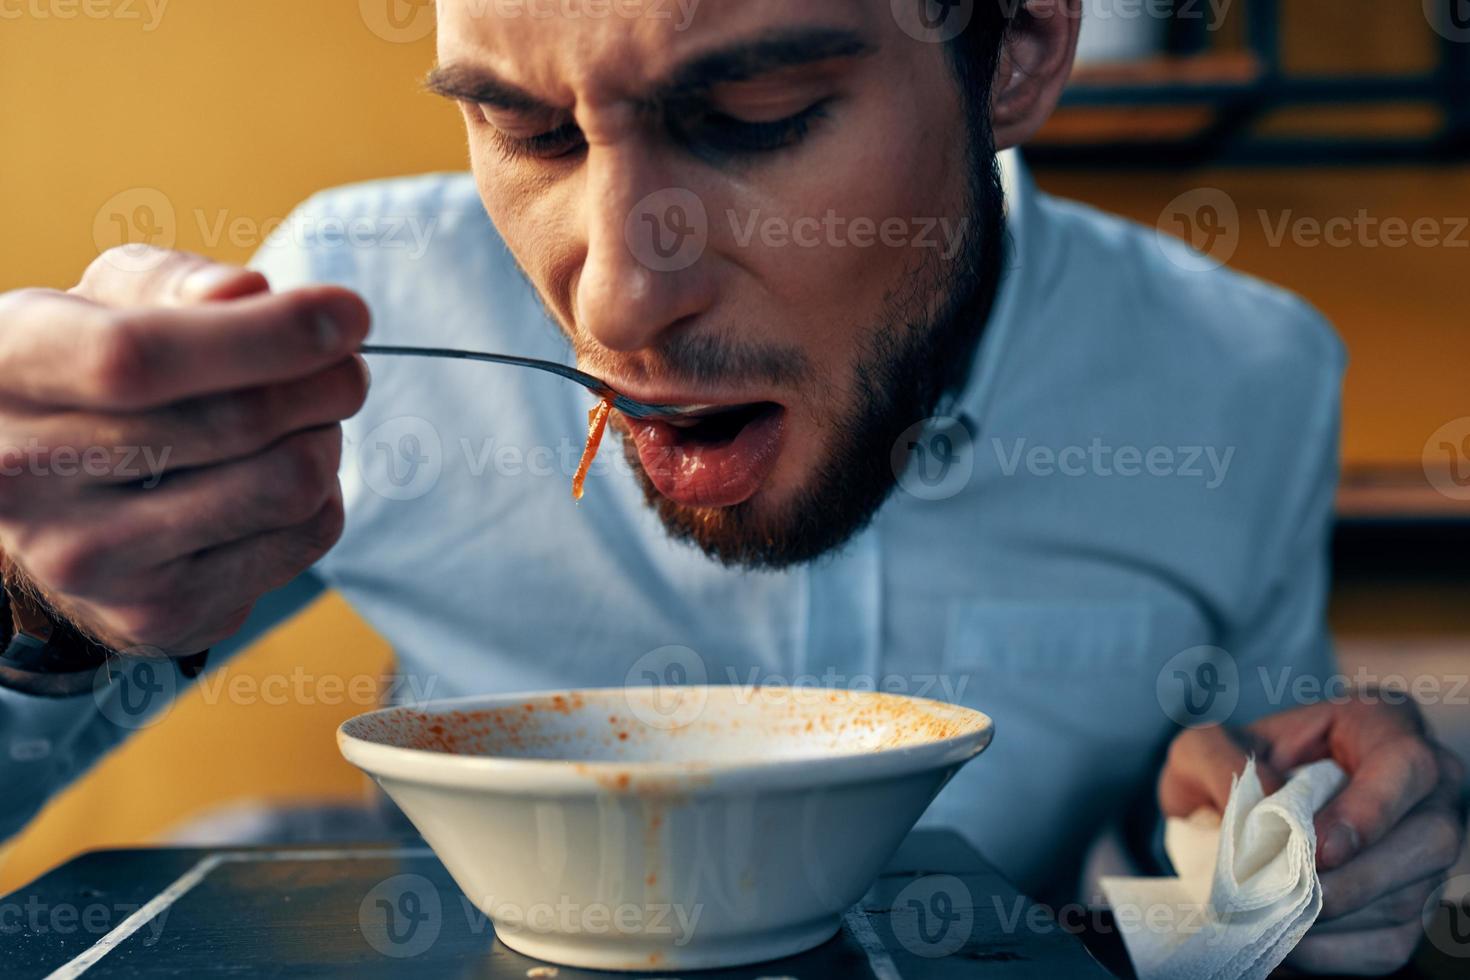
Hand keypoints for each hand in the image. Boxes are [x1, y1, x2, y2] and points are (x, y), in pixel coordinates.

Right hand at [0, 246, 370, 657]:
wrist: (42, 499)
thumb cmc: (92, 370)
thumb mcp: (108, 300)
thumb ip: (176, 282)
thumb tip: (249, 290)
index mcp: (7, 371)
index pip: (139, 359)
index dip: (264, 336)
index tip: (349, 314)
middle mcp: (28, 477)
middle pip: (237, 424)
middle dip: (326, 382)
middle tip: (346, 367)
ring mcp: (89, 559)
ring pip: (288, 485)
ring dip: (326, 439)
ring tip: (303, 422)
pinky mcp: (155, 614)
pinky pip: (305, 541)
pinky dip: (321, 497)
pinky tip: (278, 478)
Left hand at [1159, 695, 1466, 974]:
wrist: (1224, 809)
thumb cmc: (1227, 764)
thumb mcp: (1203, 745)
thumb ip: (1219, 758)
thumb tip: (1267, 803)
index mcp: (1381, 725)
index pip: (1406, 764)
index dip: (1371, 812)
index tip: (1320, 850)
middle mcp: (1423, 787)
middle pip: (1428, 840)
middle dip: (1355, 880)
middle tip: (1290, 897)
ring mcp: (1425, 849)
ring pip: (1411, 899)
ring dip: (1339, 920)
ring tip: (1275, 922)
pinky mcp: (1411, 902)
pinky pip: (1392, 943)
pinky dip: (1337, 953)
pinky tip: (1290, 946)